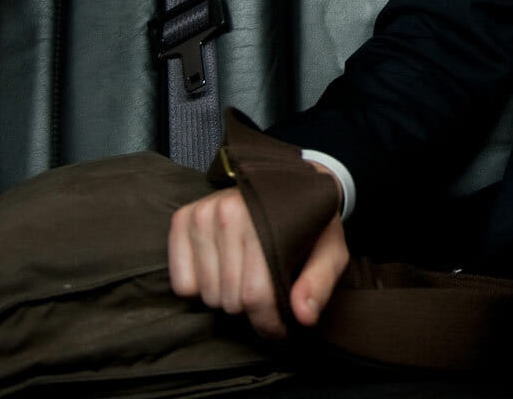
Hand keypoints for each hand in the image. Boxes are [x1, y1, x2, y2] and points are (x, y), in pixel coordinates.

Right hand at [167, 164, 349, 338]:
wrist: (291, 181)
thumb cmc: (312, 222)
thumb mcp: (331, 251)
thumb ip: (319, 283)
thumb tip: (303, 316)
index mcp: (265, 219)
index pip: (255, 295)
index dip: (269, 324)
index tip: (280, 331)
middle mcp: (228, 212)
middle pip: (230, 299)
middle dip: (251, 310)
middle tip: (266, 295)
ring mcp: (202, 214)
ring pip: (207, 294)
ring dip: (228, 299)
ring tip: (247, 280)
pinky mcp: (184, 219)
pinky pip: (182, 283)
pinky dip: (200, 289)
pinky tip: (222, 272)